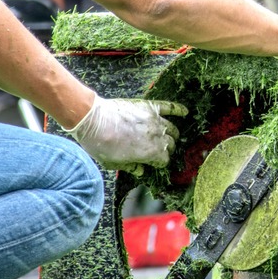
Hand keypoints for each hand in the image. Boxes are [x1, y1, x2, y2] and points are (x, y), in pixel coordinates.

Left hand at [65, 96, 187, 173]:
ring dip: (172, 134)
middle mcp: (157, 137)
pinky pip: (169, 107)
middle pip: (170, 145)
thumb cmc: (101, 144)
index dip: (159, 163)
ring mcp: (155, 120)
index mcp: (150, 153)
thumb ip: (131, 168)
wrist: (92, 120)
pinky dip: (178, 110)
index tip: (154, 163)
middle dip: (166, 149)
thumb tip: (141, 171)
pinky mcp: (149, 107)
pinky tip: (185, 112)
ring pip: (172, 129)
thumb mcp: (114, 163)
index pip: (164, 160)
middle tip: (159, 149)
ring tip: (169, 136)